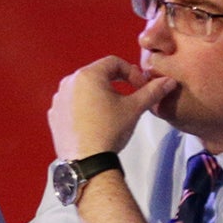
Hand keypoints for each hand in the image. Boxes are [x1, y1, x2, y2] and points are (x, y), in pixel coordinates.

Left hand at [48, 56, 175, 160]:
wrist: (86, 161)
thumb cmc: (109, 130)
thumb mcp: (134, 108)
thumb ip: (152, 92)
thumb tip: (169, 81)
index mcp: (87, 75)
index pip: (113, 62)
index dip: (131, 72)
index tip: (141, 87)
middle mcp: (69, 83)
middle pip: (97, 74)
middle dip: (115, 82)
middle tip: (128, 97)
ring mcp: (58, 99)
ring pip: (83, 89)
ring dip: (99, 94)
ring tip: (112, 110)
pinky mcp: (54, 115)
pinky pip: (72, 103)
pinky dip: (84, 107)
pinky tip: (94, 121)